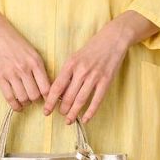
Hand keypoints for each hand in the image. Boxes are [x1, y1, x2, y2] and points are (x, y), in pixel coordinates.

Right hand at [0, 0, 49, 110]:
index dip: (48, 98)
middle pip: (35, 95)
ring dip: (25, 103)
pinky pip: (9, 98)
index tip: (47, 100)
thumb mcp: (33, 53)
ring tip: (25, 101)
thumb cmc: (16, 43)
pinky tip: (17, 106)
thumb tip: (47, 89)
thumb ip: (40, 70)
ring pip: (23, 98)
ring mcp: (11, 73)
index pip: (46, 88)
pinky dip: (15, 106)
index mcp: (36, 62)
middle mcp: (24, 68)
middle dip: (35, 101)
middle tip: (33, 99)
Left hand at [44, 10, 159, 123]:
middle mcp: (81, 71)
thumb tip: (58, 93)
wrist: (113, 39)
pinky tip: (85, 119)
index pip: (57, 87)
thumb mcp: (75, 57)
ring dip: (73, 113)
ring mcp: (94, 77)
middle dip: (63, 109)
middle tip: (61, 115)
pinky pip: (96, 100)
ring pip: (80, 100)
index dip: (50, 102)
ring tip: (69, 120)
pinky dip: (90, 112)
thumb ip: (67, 74)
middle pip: (68, 96)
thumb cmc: (92, 49)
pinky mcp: (106, 81)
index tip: (46, 111)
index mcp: (71, 64)